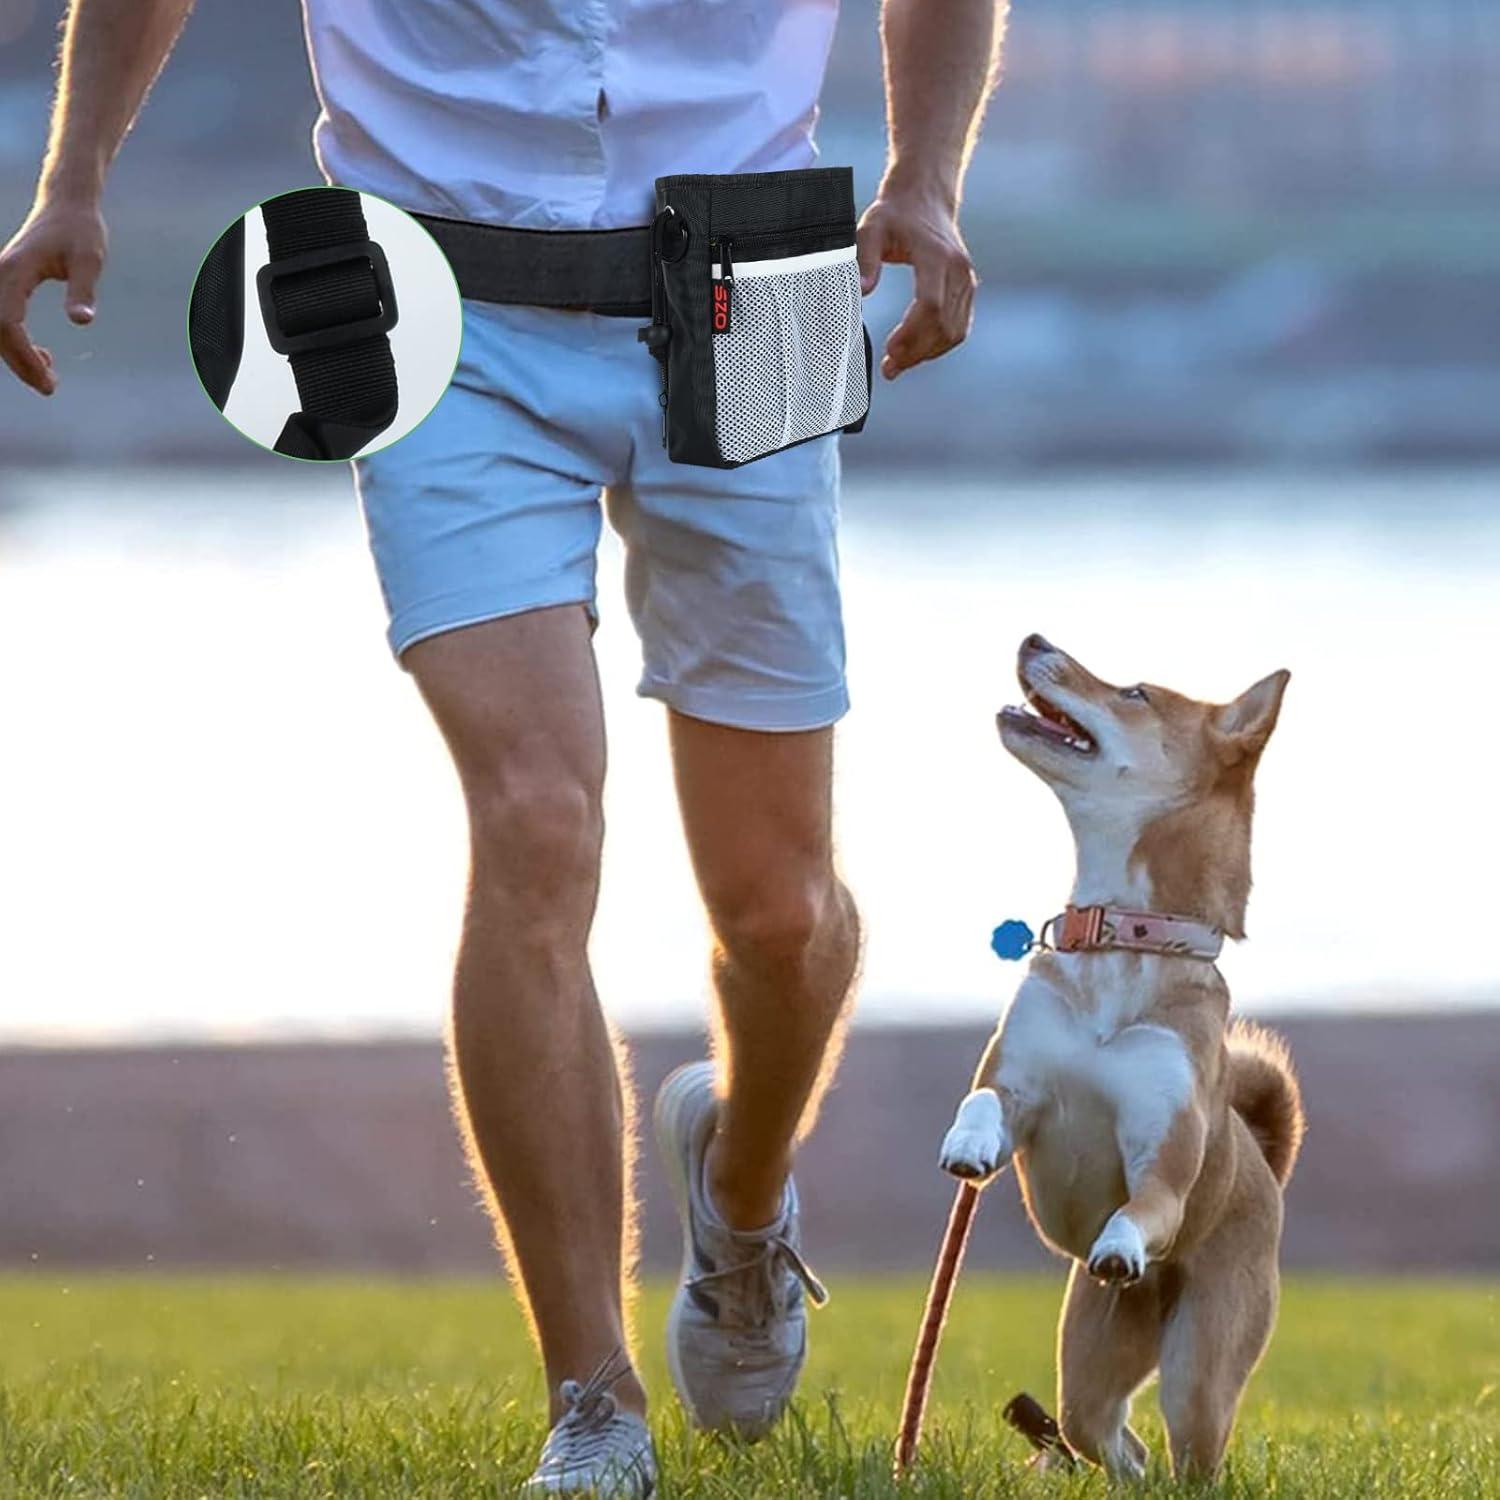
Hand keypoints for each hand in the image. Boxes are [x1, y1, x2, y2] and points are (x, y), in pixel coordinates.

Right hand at [0, 196, 107, 394]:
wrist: (67, 206)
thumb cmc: (81, 231)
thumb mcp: (90, 260)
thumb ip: (83, 290)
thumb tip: (81, 321)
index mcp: (14, 271)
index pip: (8, 322)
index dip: (24, 355)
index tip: (49, 379)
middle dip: (19, 363)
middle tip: (51, 388)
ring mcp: (0, 279)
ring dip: (17, 356)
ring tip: (50, 378)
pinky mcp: (7, 283)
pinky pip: (2, 319)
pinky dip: (17, 343)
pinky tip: (45, 357)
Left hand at [856, 185, 976, 379]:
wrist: (925, 198)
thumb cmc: (895, 214)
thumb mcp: (871, 228)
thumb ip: (864, 259)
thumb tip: (861, 292)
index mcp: (937, 256)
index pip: (931, 305)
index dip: (911, 333)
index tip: (890, 350)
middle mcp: (959, 271)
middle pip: (944, 325)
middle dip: (916, 352)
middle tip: (889, 368)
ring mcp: (967, 282)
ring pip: (955, 332)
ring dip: (926, 354)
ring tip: (897, 364)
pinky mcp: (967, 291)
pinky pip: (959, 328)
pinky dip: (938, 346)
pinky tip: (915, 353)